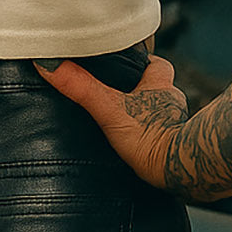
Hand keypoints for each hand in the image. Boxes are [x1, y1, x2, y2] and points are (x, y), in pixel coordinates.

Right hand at [35, 54, 190, 191]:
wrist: (180, 170)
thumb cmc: (152, 137)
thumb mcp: (109, 109)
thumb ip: (80, 87)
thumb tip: (50, 65)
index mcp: (160, 85)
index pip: (155, 64)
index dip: (142, 62)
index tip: (125, 63)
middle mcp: (171, 103)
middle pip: (157, 89)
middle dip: (139, 92)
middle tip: (117, 96)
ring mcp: (176, 126)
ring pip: (158, 114)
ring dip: (144, 117)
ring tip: (123, 123)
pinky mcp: (176, 149)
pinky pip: (161, 138)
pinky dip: (150, 139)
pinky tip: (135, 147)